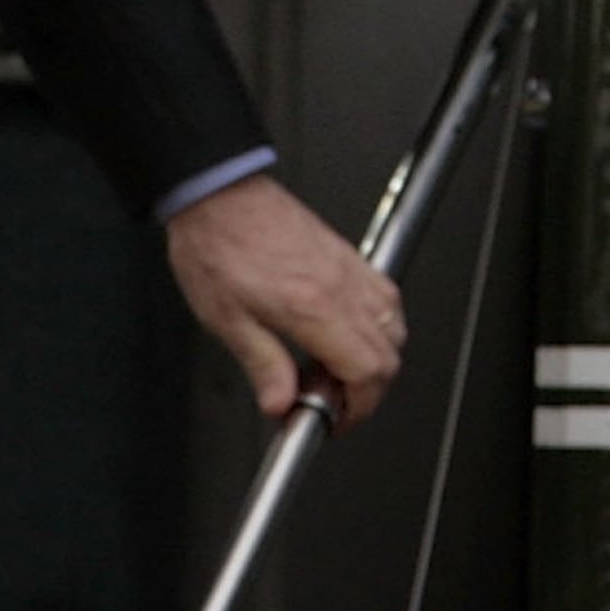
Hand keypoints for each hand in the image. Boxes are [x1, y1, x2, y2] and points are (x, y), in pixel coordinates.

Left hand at [165, 172, 404, 428]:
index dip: (359, 407)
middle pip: (388, 357)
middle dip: (367, 390)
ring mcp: (348, 268)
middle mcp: (340, 288)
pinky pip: (386, 297)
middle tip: (328, 397)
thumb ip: (261, 365)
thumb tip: (279, 404)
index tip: (336, 418)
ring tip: (333, 366)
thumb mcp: (225, 318)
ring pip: (394, 328)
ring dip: (376, 358)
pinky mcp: (347, 253)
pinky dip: (379, 324)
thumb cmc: (215, 244)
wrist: (216, 192)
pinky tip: (347, 330)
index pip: (367, 373)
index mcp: (312, 308)